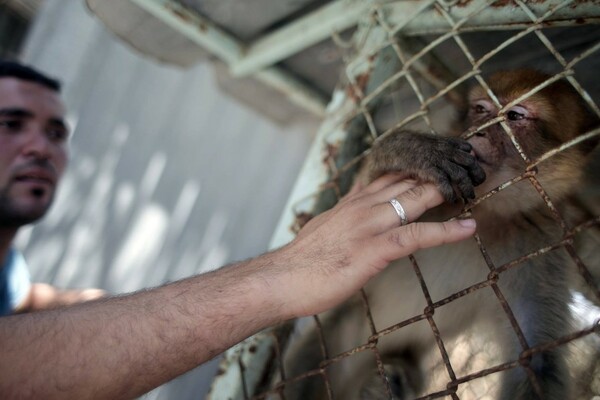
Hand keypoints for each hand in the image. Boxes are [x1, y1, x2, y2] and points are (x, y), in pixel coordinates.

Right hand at [274, 174, 476, 317]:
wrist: (281, 278)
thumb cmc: (303, 260)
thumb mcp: (325, 226)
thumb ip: (345, 214)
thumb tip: (354, 207)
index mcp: (353, 201)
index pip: (391, 174)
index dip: (418, 165)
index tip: (441, 158)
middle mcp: (363, 206)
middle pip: (408, 179)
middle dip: (439, 170)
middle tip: (467, 161)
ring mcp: (369, 225)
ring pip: (416, 199)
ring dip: (447, 191)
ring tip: (475, 183)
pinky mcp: (374, 249)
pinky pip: (416, 236)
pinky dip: (445, 231)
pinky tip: (467, 228)